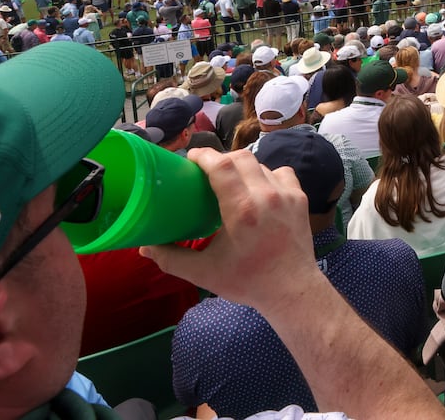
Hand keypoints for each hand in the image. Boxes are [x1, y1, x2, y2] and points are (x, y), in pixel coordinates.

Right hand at [142, 148, 320, 310]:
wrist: (292, 290)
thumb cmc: (247, 281)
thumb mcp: (204, 273)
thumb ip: (172, 258)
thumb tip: (145, 248)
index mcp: (241, 209)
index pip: (221, 165)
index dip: (204, 155)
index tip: (190, 158)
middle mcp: (266, 195)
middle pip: (240, 158)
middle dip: (220, 159)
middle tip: (206, 171)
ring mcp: (287, 194)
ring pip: (260, 165)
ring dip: (242, 168)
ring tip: (230, 182)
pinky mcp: (300, 198)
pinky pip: (280, 173)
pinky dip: (266, 175)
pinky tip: (258, 190)